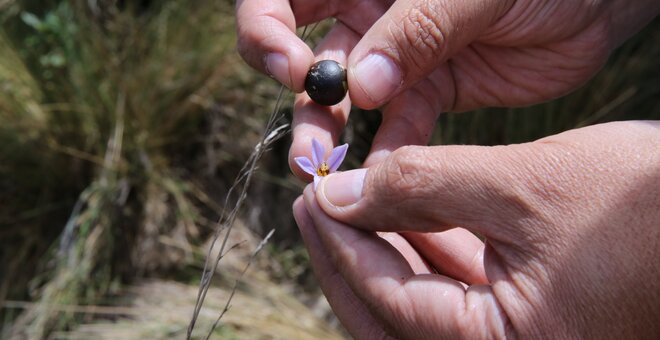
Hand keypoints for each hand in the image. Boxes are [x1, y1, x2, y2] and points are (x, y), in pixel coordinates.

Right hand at [236, 0, 659, 172]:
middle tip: (307, 149)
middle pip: (308, 59)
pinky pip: (397, 127)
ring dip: (333, 138)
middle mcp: (371, 16)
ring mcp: (398, 58)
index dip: (266, 31)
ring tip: (326, 173)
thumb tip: (360, 87)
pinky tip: (384, 176)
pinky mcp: (429, 93)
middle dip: (301, 104)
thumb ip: (414, 30)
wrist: (595, 2)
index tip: (291, 67)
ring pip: (348, 103)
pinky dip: (386, 153)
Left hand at [293, 121, 659, 337]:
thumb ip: (422, 187)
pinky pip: (455, 294)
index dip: (342, 244)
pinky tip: (401, 215)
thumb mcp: (522, 185)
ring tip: (349, 201)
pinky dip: (424, 253)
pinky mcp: (527, 320)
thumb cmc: (642, 206)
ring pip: (419, 304)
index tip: (312, 197)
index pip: (389, 300)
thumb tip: (339, 193)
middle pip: (391, 316)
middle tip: (316, 201)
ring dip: (383, 250)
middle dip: (349, 254)